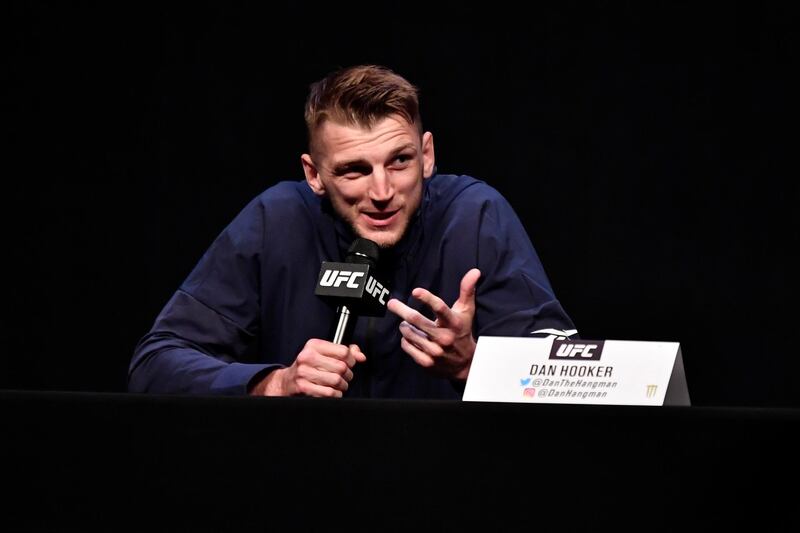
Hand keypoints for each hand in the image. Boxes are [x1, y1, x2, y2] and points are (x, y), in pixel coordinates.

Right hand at [250, 339, 365, 396]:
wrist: (287, 382)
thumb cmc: (309, 368)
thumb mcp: (324, 354)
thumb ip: (345, 352)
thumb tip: (361, 356)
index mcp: (313, 345)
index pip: (343, 351)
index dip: (351, 360)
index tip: (349, 364)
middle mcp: (307, 357)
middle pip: (341, 367)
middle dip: (347, 375)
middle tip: (344, 377)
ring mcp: (304, 373)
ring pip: (337, 381)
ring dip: (342, 386)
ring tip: (338, 385)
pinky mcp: (303, 388)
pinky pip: (329, 393)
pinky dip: (335, 395)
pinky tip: (331, 392)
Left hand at [387, 268, 480, 380]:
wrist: (465, 364)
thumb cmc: (462, 331)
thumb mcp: (466, 311)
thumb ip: (467, 291)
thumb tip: (474, 271)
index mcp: (453, 323)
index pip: (440, 308)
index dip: (427, 298)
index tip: (415, 291)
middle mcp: (444, 337)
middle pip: (416, 320)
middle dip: (401, 310)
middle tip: (392, 303)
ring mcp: (434, 351)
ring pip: (409, 332)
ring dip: (405, 325)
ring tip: (408, 323)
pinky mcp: (426, 362)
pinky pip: (407, 346)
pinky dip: (405, 339)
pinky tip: (412, 337)